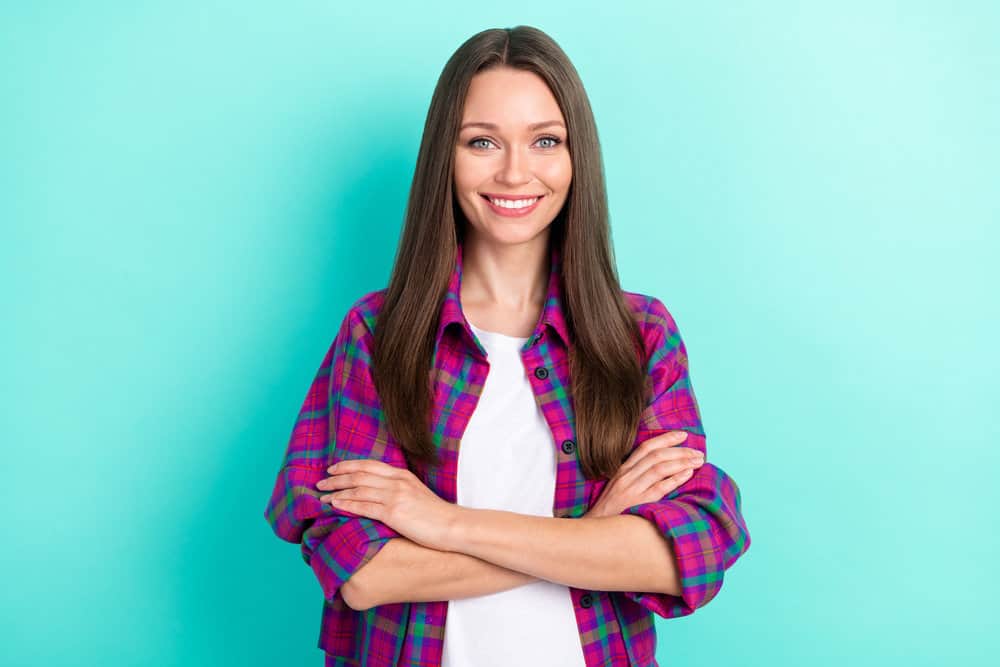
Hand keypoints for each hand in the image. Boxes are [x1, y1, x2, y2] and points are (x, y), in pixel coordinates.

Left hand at [316, 459, 458, 550]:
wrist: (452, 526)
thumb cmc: (436, 516)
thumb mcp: (416, 495)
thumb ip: (399, 491)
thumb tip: (380, 496)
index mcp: (402, 475)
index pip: (369, 465)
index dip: (348, 466)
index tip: (333, 469)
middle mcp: (396, 482)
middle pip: (359, 474)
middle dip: (337, 477)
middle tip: (320, 482)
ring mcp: (395, 496)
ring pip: (358, 489)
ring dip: (337, 492)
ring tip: (322, 497)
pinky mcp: (394, 512)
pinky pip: (364, 506)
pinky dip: (347, 504)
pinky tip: (335, 506)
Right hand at [584, 430, 703, 518]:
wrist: (596, 528)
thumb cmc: (611, 511)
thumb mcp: (619, 487)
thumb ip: (636, 476)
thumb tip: (662, 467)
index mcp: (623, 470)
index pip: (646, 447)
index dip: (666, 439)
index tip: (683, 435)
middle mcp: (627, 476)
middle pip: (656, 455)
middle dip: (680, 451)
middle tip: (698, 452)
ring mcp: (632, 489)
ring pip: (660, 468)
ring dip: (682, 462)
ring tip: (698, 461)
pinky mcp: (638, 503)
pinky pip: (660, 487)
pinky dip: (676, 478)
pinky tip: (688, 474)